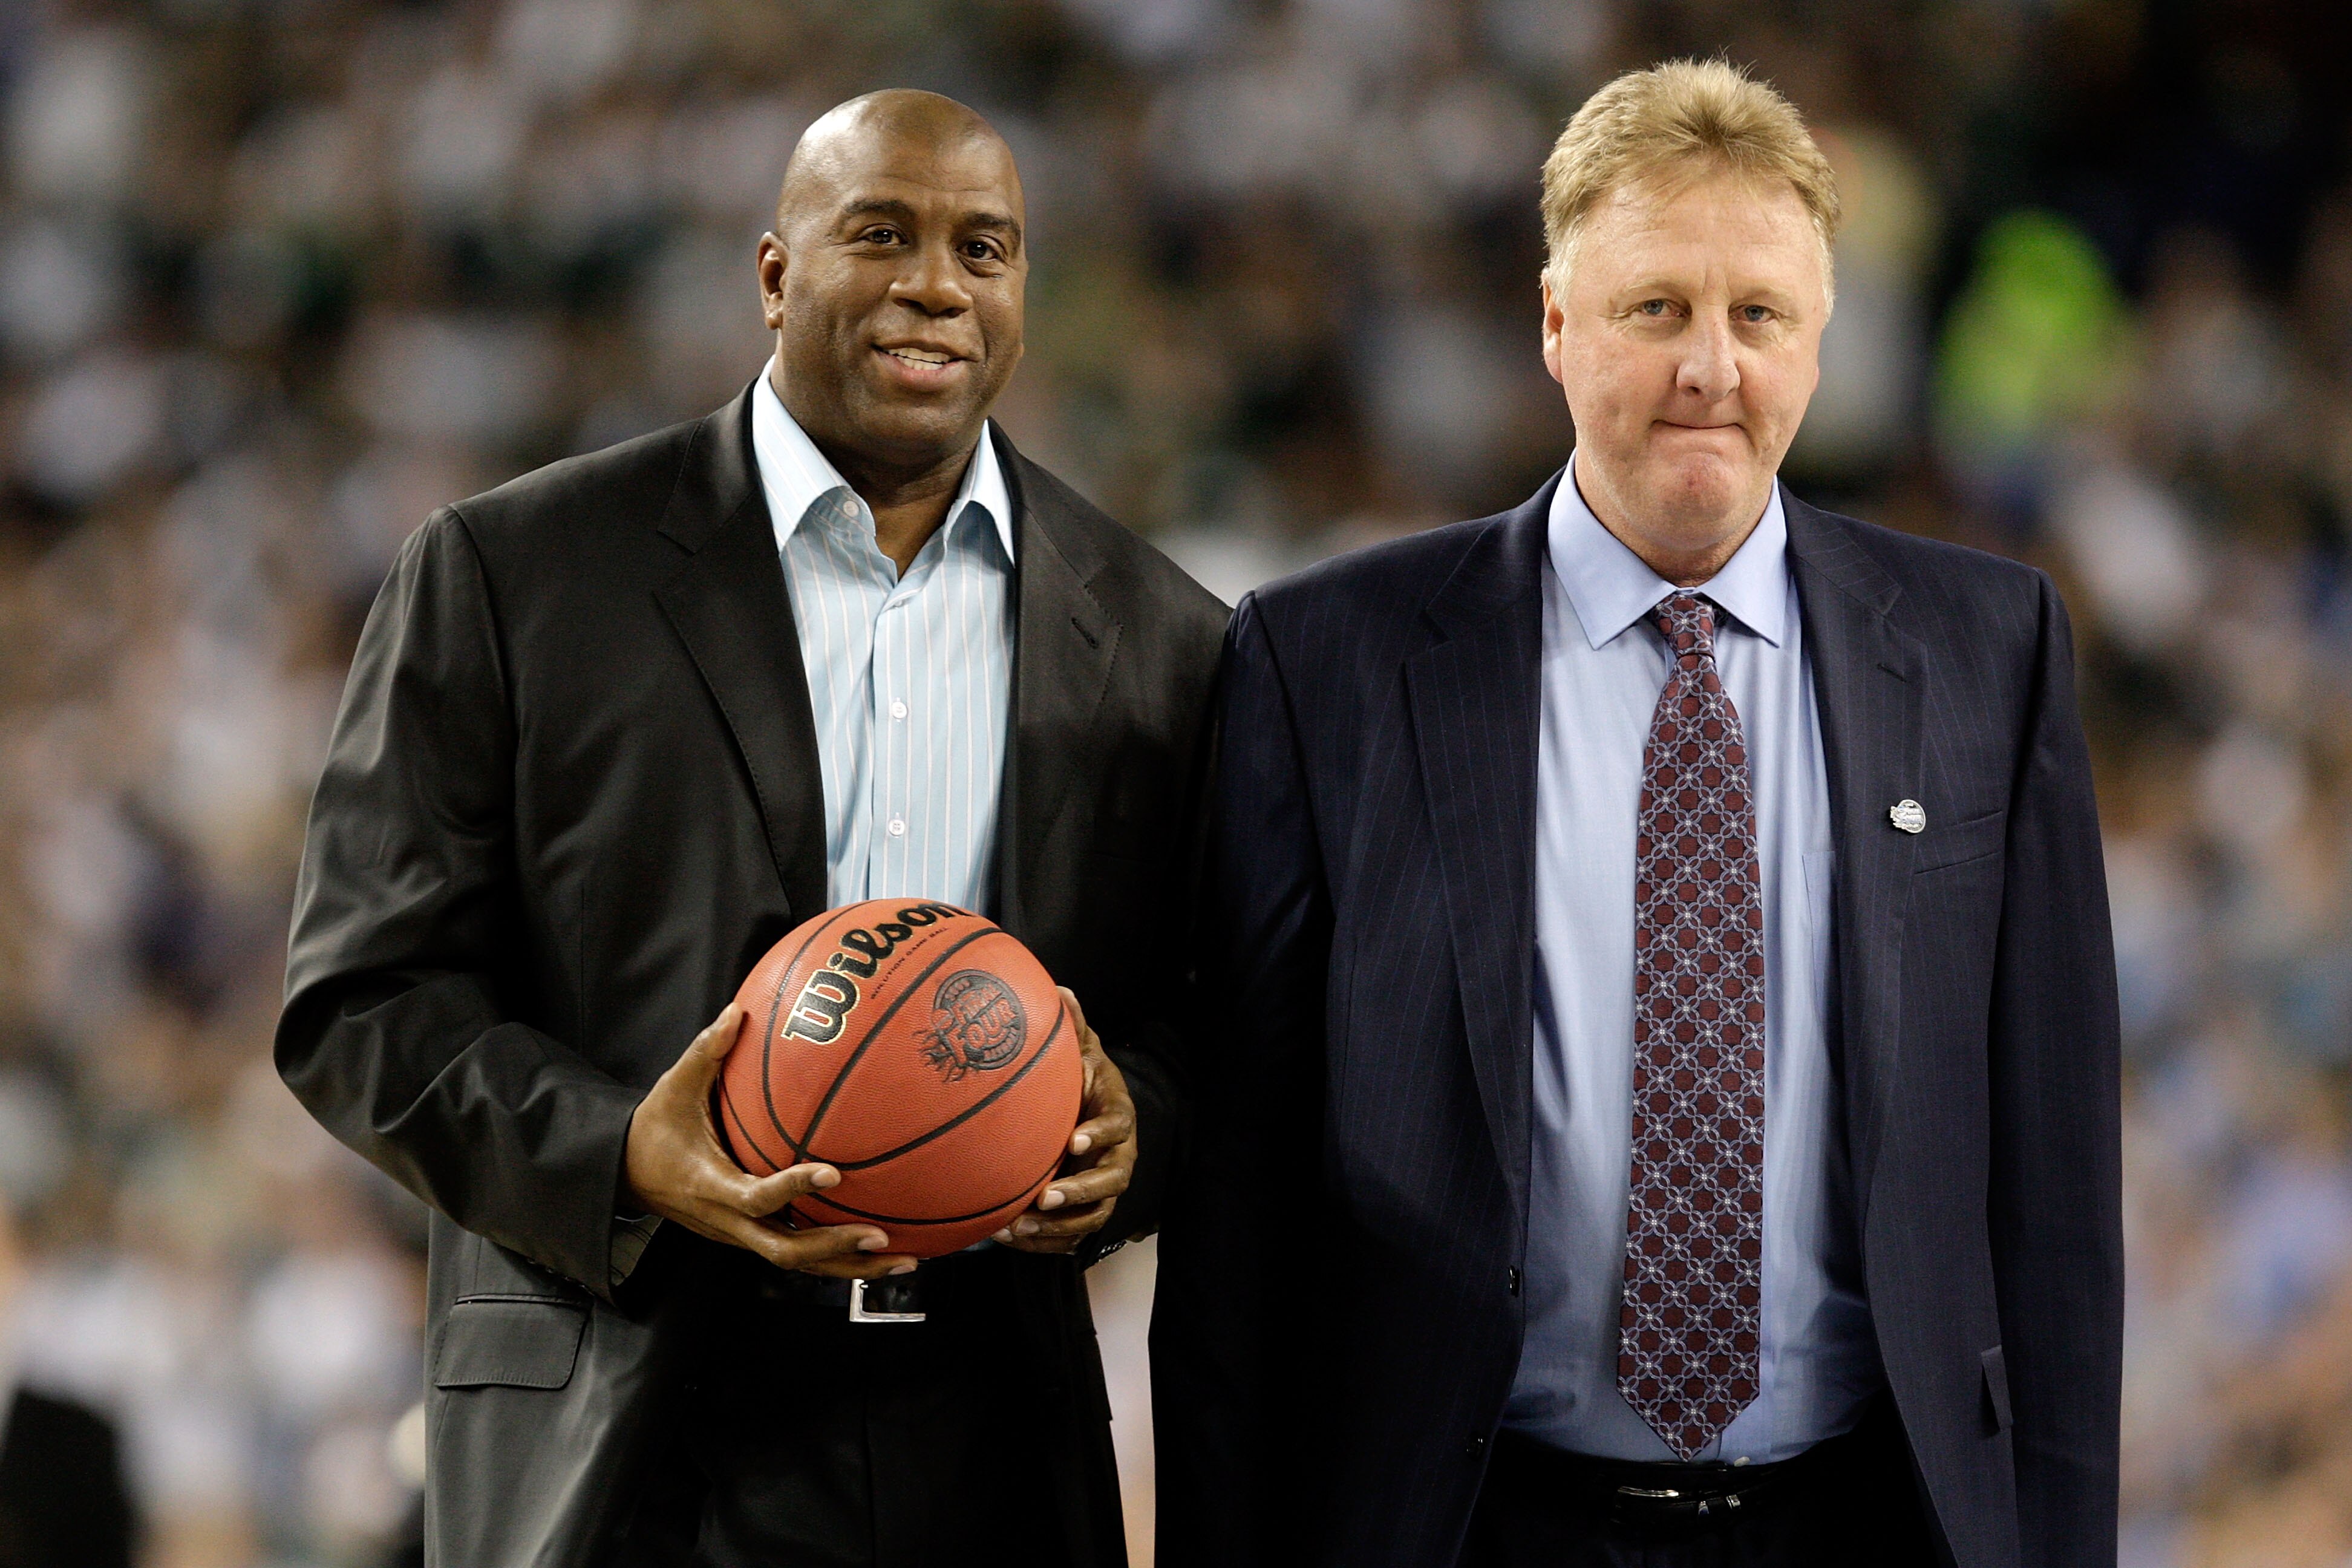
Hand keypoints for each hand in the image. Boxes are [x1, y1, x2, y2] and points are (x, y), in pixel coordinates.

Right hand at [624, 1004, 917, 1277]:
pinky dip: (837, 1257)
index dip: (793, 1187)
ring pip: (798, 1263)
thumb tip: (739, 1011)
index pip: (756, 1196)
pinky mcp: (750, 1237)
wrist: (626, 1172)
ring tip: (904, 1259)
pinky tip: (880, 1249)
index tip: (833, 1171)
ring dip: (848, 1265)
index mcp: (710, 1186)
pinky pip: (797, 1252)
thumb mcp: (673, 1087)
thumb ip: (706, 1051)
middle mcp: (727, 1221)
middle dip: (835, 1249)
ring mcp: (739, 1235)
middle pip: (785, 1252)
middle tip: (882, 1238)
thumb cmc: (655, 1127)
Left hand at [995, 988, 1135, 1254]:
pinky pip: (1072, 1236)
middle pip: (1110, 1182)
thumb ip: (1074, 1027)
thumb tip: (1060, 990)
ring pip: (1092, 1217)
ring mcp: (1105, 1188)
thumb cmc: (1086, 1081)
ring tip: (1018, 1227)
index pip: (1116, 1128)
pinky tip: (1009, 1238)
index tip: (1073, 1141)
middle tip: (1044, 1197)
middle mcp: (1118, 1156)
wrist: (1097, 1115)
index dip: (1098, 1135)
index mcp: (1117, 1117)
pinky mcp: (1087, 1212)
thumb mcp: (1084, 1051)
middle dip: (1078, 1193)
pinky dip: (1045, 1242)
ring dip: (1057, 1226)